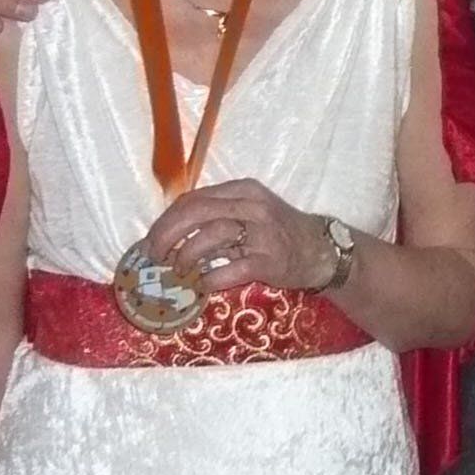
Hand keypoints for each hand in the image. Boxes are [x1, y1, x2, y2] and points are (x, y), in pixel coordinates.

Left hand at [151, 178, 344, 296]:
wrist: (321, 249)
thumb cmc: (278, 231)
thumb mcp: (249, 211)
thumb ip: (217, 214)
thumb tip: (170, 232)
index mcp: (242, 190)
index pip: (194, 199)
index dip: (167, 220)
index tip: (152, 240)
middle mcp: (252, 205)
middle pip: (197, 212)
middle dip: (168, 234)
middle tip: (155, 255)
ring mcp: (262, 232)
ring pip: (212, 236)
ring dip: (187, 255)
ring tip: (180, 270)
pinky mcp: (270, 260)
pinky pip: (231, 268)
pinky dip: (211, 278)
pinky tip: (204, 284)